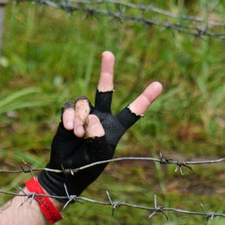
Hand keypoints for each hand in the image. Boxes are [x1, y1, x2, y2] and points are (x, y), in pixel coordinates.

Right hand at [39, 50, 163, 205]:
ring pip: (84, 103)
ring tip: (79, 134)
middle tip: (108, 53)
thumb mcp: (100, 154)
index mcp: (115, 127)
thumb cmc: (88, 165)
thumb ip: (99, 137)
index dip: (145, 99)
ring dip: (81, 118)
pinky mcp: (68, 115)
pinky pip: (70, 107)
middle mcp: (100, 116)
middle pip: (104, 89)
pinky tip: (70, 129)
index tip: (159, 85)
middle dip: (106, 71)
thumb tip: (92, 117)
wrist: (65, 171)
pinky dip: (70, 117)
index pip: (132, 112)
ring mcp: (84, 114)